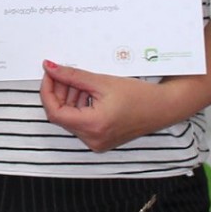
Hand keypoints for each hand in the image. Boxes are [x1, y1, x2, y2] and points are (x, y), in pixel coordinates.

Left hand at [40, 61, 183, 151]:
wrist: (163, 108)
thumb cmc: (139, 96)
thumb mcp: (102, 81)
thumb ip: (73, 76)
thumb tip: (50, 68)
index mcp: (92, 126)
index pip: (54, 112)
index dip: (47, 91)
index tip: (49, 75)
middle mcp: (92, 139)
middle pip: (62, 116)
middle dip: (59, 93)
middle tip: (62, 74)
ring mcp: (97, 142)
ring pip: (70, 119)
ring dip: (69, 99)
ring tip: (78, 81)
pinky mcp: (101, 140)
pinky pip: (81, 124)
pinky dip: (79, 108)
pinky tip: (86, 93)